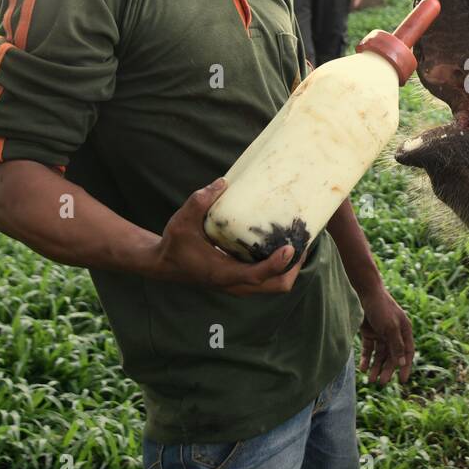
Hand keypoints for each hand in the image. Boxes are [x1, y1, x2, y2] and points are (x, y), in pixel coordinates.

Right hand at [149, 178, 302, 296]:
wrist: (164, 264)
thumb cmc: (175, 243)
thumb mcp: (182, 220)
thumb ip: (200, 201)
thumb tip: (223, 183)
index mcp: (223, 273)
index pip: (257, 275)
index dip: (277, 264)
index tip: (291, 248)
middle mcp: (235, 284)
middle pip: (277, 286)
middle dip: (294, 266)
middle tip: (303, 241)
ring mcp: (240, 285)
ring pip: (276, 285)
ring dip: (291, 267)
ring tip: (299, 241)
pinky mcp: (241, 281)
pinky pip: (269, 279)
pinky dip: (281, 267)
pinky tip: (283, 244)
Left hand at [358, 287, 413, 384]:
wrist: (364, 292)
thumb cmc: (381, 307)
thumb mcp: (390, 327)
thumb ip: (396, 345)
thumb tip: (402, 363)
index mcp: (404, 331)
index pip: (407, 352)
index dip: (406, 366)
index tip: (403, 380)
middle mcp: (394, 333)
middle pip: (392, 356)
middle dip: (387, 369)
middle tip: (381, 382)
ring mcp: (381, 333)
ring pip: (380, 355)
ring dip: (376, 367)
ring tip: (370, 379)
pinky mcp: (369, 332)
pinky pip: (369, 349)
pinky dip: (366, 358)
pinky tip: (362, 368)